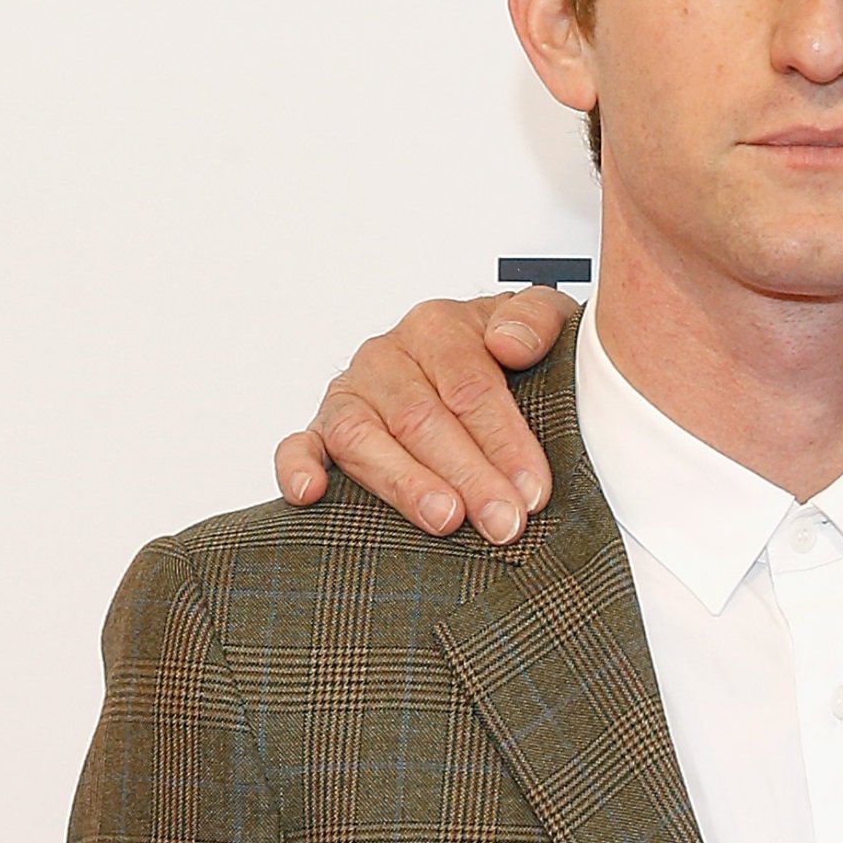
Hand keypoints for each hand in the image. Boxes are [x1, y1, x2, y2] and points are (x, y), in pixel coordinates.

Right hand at [274, 288, 570, 543]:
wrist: (485, 365)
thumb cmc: (516, 358)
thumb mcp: (545, 324)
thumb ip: (537, 320)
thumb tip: (509, 345)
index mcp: (438, 327)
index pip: (469, 386)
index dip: (503, 440)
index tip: (533, 489)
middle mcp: (388, 356)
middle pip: (421, 418)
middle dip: (468, 475)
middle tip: (503, 522)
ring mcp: (352, 394)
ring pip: (364, 438)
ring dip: (404, 482)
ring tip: (444, 519)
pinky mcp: (323, 430)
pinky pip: (300, 444)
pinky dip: (297, 466)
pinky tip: (309, 494)